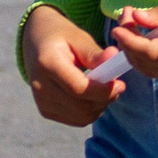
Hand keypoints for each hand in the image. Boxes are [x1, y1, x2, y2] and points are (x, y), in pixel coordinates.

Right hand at [23, 4, 123, 127]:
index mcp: (47, 63)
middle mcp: (39, 86)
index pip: (79, 88)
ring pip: (81, 116)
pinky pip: (77, 120)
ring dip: (100, 106)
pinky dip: (91, 111)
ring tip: (105, 88)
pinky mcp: (45, 111)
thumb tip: (115, 56)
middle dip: (105, 99)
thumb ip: (96, 53)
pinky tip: (93, 96)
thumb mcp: (79, 38)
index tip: (120, 84)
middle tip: (117, 86)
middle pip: (81, 106)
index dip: (103, 91)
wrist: (37, 44)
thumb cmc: (62, 38)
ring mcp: (41, 101)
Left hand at [106, 0, 157, 83]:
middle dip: (128, 43)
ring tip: (131, 26)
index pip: (152, 52)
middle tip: (125, 17)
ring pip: (148, 70)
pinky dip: (145, 56)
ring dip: (134, 50)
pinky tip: (144, 38)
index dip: (130, 41)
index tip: (118, 26)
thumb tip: (135, 18)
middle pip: (146, 64)